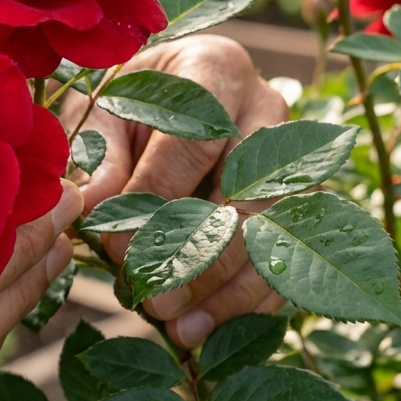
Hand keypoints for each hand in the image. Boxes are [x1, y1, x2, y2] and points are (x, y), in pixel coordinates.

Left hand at [61, 35, 287, 348]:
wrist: (175, 96)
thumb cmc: (131, 103)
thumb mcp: (103, 111)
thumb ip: (100, 153)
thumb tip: (98, 204)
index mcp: (216, 70)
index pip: (195, 140)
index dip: (157, 198)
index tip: (116, 244)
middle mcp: (268, 109)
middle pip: (247, 193)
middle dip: (198, 255)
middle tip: (153, 300)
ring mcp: (296, 158)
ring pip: (276, 234)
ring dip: (228, 290)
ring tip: (179, 328)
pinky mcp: (302, 204)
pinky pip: (289, 258)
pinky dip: (250, 302)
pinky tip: (207, 330)